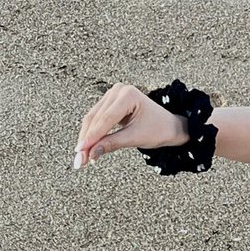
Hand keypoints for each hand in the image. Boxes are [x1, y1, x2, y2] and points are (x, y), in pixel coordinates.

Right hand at [73, 83, 189, 168]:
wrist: (169, 126)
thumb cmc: (159, 129)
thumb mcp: (135, 138)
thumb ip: (112, 144)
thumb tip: (92, 154)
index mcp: (128, 95)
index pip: (105, 119)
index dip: (92, 137)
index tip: (81, 151)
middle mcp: (118, 90)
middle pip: (95, 118)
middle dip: (87, 140)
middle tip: (80, 160)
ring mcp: (113, 95)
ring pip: (92, 119)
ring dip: (86, 138)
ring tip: (82, 157)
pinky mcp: (110, 102)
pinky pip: (96, 118)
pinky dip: (92, 133)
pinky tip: (87, 147)